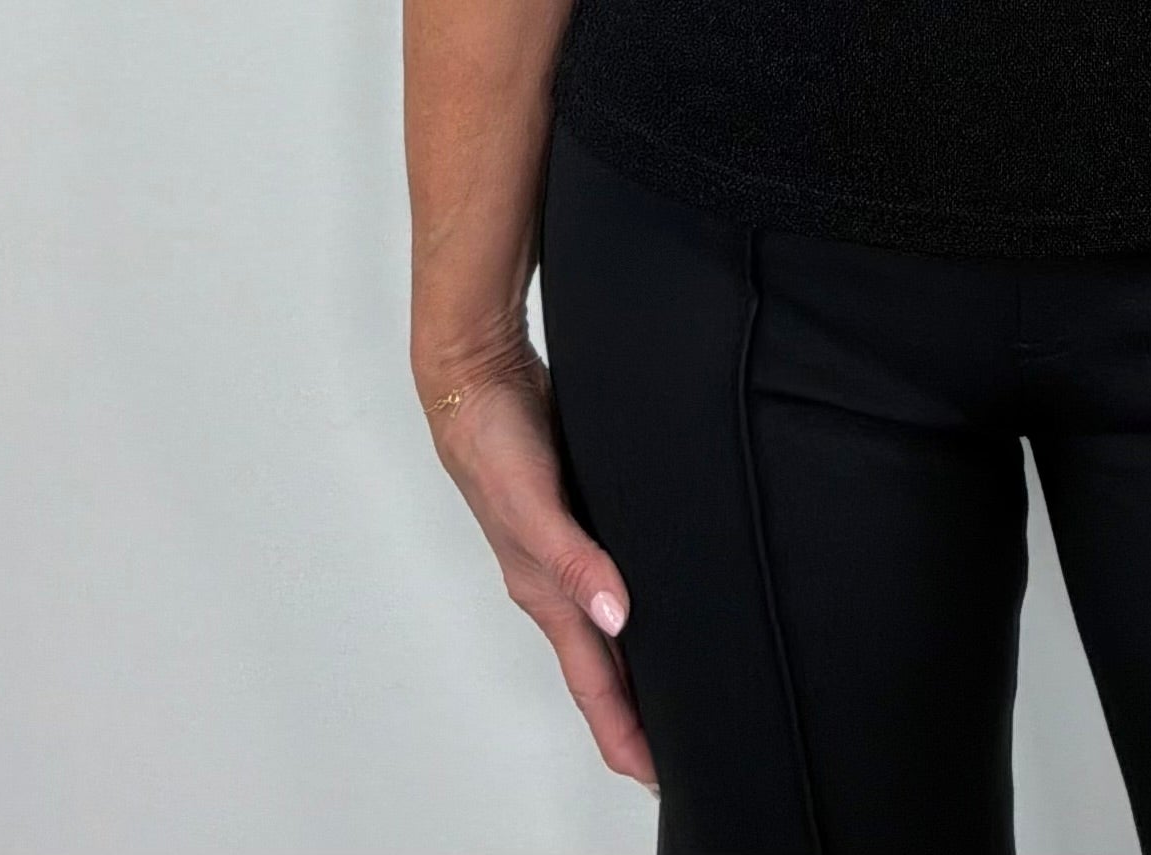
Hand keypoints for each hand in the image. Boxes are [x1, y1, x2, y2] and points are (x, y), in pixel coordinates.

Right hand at [419, 333, 657, 794]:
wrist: (475, 376)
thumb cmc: (491, 440)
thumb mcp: (533, 503)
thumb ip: (573, 559)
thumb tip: (615, 617)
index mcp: (541, 591)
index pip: (590, 680)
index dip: (621, 730)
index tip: (653, 773)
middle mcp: (552, 579)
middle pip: (598, 666)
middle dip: (632, 713)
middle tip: (674, 749)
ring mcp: (562, 548)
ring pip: (603, 624)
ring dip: (631, 663)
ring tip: (669, 691)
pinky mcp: (575, 512)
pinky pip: (606, 573)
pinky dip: (628, 604)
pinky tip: (653, 599)